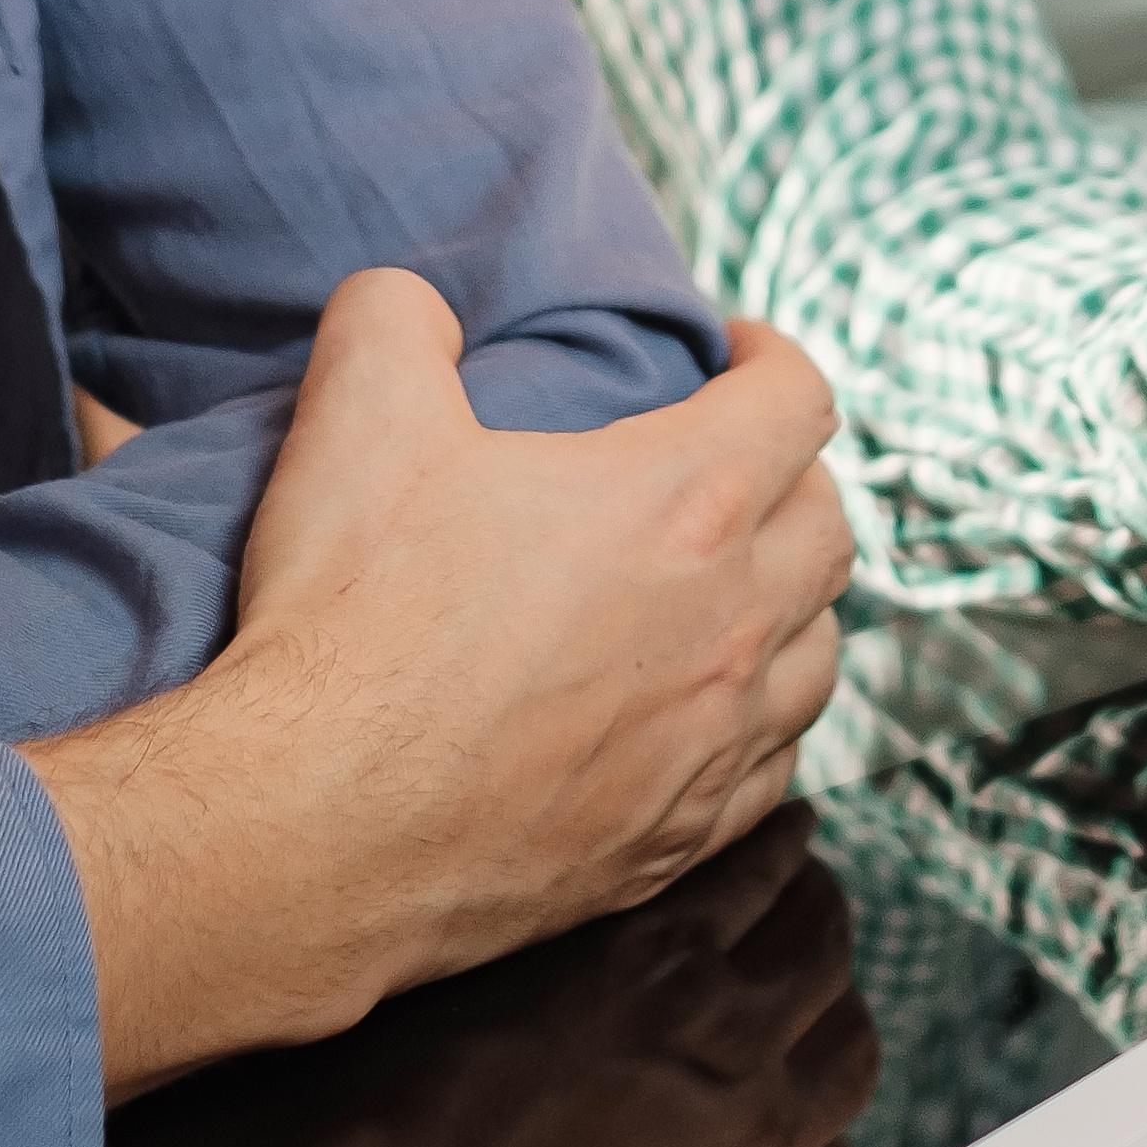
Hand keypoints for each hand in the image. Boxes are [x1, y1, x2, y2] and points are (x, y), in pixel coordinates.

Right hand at [22, 275, 851, 1091]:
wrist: (317, 830)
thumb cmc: (349, 622)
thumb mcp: (357, 417)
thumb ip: (397, 319)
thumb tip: (415, 305)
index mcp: (684, 502)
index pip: (800, 400)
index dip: (771, 356)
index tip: (732, 354)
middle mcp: (731, 624)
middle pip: (830, 526)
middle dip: (794, 475)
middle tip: (732, 462)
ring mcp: (713, 744)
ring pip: (821, 654)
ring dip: (793, 603)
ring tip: (737, 586)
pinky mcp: (677, 841)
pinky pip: (773, 768)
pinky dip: (759, 722)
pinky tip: (708, 713)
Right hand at [84, 807, 873, 1146]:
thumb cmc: (340, 1140)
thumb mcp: (433, 978)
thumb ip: (525, 933)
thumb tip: (544, 898)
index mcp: (633, 951)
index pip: (750, 861)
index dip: (769, 845)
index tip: (776, 840)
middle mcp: (710, 1035)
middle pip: (818, 942)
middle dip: (812, 916)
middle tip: (804, 909)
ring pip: (847, 1051)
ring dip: (831, 1021)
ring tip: (813, 1015)